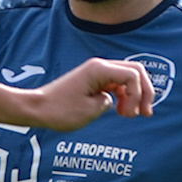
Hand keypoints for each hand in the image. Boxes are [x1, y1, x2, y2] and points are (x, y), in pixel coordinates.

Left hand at [14, 58, 154, 131]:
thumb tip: (113, 99)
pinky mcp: (92, 80)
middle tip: (145, 113)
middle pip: (136, 71)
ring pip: (128, 78)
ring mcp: (96, 72)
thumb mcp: (90, 110)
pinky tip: (122, 110)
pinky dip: (123, 96)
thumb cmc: (58, 111)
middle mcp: (99, 66)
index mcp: (99, 69)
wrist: (36, 108)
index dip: (138, 95)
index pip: (133, 75)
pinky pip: (116, 84)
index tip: (130, 114)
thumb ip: (109, 102)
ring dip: (134, 95)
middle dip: (144, 92)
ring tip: (131, 115)